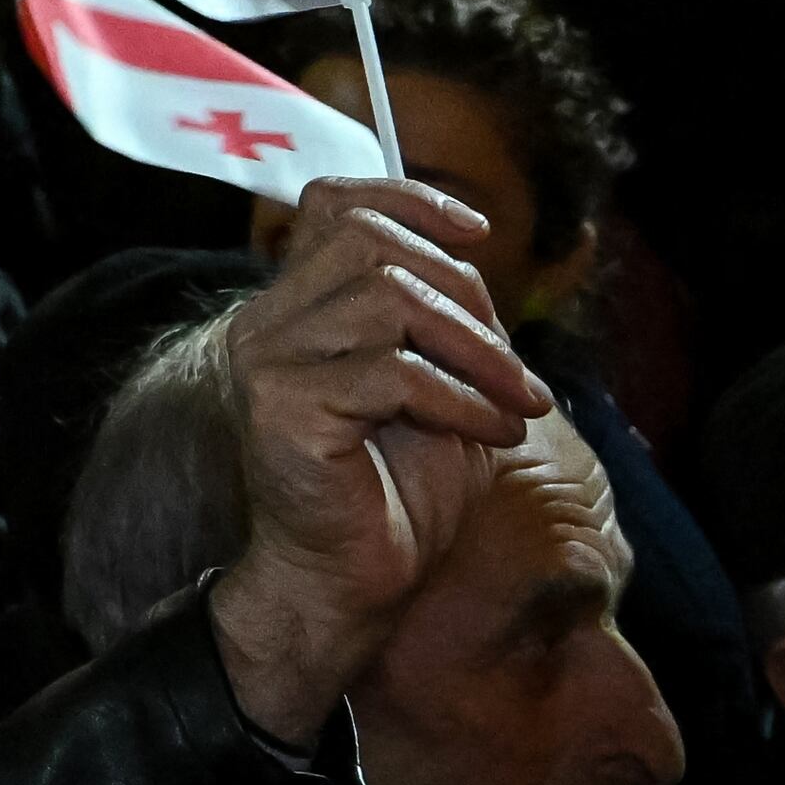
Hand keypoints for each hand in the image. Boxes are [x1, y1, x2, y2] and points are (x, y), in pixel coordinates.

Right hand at [202, 174, 556, 741]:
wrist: (349, 586)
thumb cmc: (395, 494)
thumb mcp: (436, 388)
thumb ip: (442, 324)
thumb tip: (478, 264)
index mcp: (296, 308)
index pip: (333, 204)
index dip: (408, 198)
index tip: (479, 232)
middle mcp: (268, 323)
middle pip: (370, 242)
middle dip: (465, 292)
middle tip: (513, 368)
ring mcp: (268, 362)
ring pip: (386, 297)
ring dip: (475, 349)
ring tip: (516, 404)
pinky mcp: (283, 409)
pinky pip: (391, 373)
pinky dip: (460, 400)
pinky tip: (491, 435)